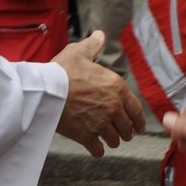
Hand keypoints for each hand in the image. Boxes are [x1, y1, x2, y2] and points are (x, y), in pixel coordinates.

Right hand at [54, 31, 146, 156]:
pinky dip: (98, 150)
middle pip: (127, 127)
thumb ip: (93, 45)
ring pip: (114, 139)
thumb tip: (100, 35)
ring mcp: (100, 123)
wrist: (46, 90)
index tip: (139, 127)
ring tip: (110, 140)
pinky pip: (98, 149)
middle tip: (123, 133)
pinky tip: (96, 149)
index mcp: (117, 88)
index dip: (139, 120)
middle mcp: (113, 108)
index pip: (136, 109)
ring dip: (113, 140)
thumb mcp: (80, 51)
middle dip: (126, 131)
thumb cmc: (63, 69)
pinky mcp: (85, 136)